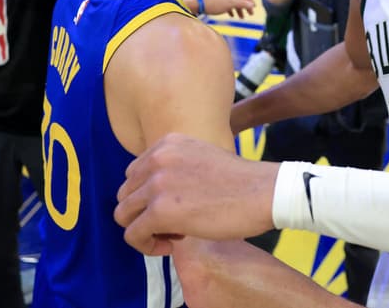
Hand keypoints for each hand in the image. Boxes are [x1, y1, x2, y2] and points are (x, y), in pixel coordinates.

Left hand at [114, 133, 278, 254]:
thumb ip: (175, 167)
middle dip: (144, 213)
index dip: (149, 197)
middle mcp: (157, 158)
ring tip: (172, 236)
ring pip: (124, 215)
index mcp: (167, 143)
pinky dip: (147, 246)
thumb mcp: (202, 157)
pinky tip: (173, 245)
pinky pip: (133, 235)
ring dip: (144, 230)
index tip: (174, 208)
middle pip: (126, 194)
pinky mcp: (160, 211)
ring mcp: (157, 184)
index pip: (134, 174)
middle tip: (173, 225)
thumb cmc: (242, 182)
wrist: (264, 192)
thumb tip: (154, 196)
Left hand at [187, 0, 255, 17]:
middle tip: (249, 14)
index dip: (250, 1)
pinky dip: (230, 8)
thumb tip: (252, 5)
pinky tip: (231, 14)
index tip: (254, 8)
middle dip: (244, 6)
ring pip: (232, 0)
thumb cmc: (214, 3)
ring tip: (240, 17)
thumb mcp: (230, 4)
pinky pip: (225, 1)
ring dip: (237, 8)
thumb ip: (242, 4)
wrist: (197, 4)